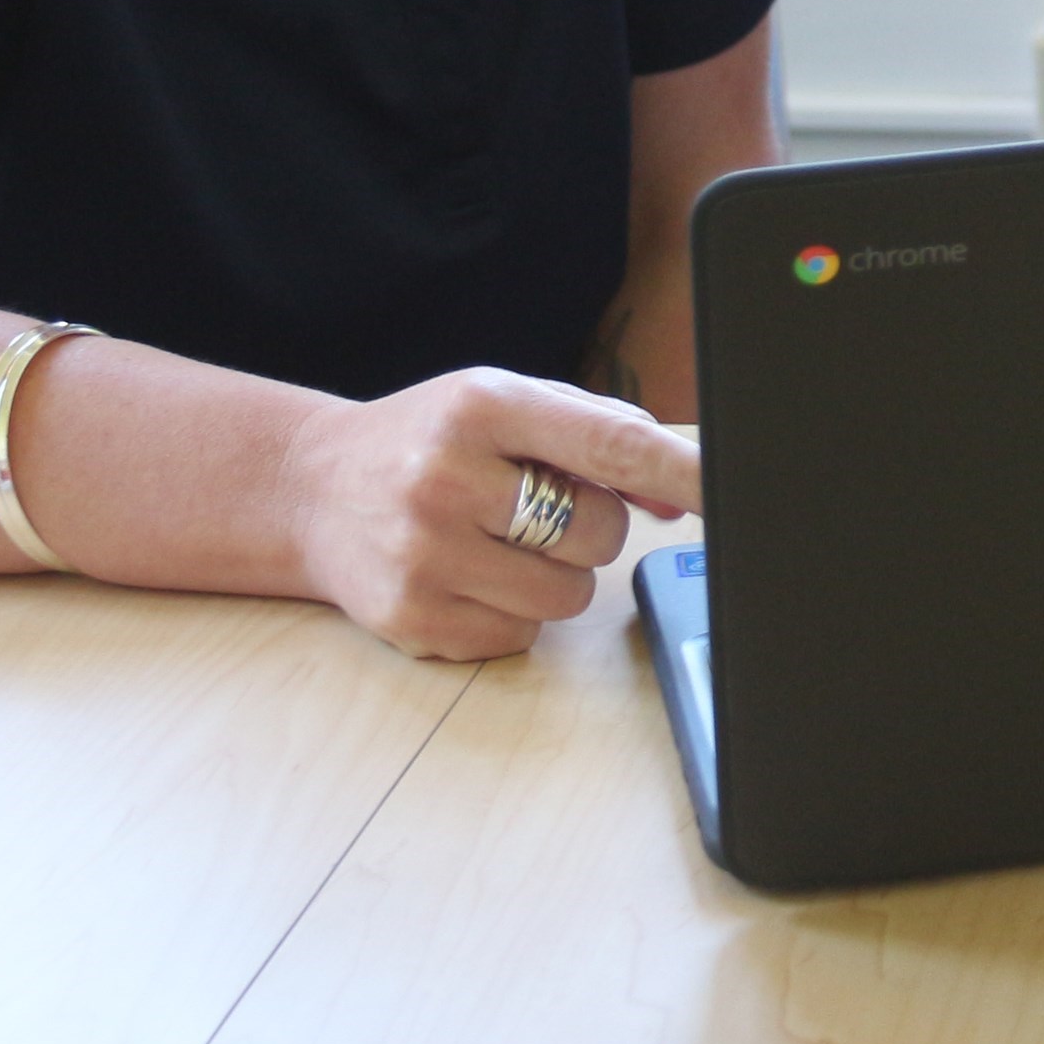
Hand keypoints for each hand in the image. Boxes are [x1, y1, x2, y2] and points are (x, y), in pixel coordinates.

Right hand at [274, 368, 703, 660]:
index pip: (608, 444)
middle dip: (590, 526)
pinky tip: (465, 574)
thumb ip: (598, 436)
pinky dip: (511, 613)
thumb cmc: (430, 440)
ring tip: (497, 539)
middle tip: (535, 505)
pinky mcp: (412, 618)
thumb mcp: (505, 407)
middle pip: (599, 532)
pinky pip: (520, 637)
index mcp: (482, 407)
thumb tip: (679, 493)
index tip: (732, 490)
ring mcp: (425, 554)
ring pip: (567, 594)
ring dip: (554, 575)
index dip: (680, 470)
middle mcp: (448, 477)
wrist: (311, 489)